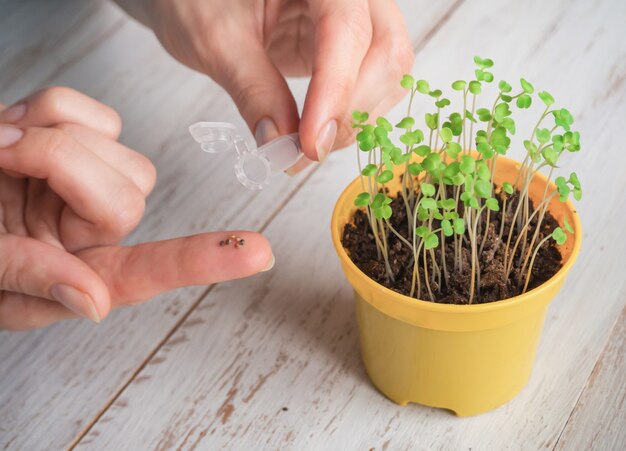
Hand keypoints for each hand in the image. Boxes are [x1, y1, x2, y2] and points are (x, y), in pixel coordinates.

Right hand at [0, 87, 273, 329]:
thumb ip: (31, 282)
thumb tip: (96, 301)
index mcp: (72, 271)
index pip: (148, 269)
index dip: (204, 261)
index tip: (256, 253)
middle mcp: (86, 228)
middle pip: (128, 192)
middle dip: (61, 165)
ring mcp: (82, 182)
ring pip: (117, 148)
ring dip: (53, 138)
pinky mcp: (73, 139)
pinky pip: (90, 111)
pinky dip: (53, 110)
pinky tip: (17, 130)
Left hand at [120, 0, 413, 169]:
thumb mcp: (215, 40)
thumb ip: (253, 89)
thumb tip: (281, 144)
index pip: (346, 29)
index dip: (335, 91)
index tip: (311, 143)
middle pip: (386, 51)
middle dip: (352, 111)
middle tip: (306, 151)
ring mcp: (357, 15)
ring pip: (389, 71)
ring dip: (356, 120)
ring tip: (306, 146)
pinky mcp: (351, 43)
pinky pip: (376, 81)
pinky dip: (353, 115)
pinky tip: (319, 131)